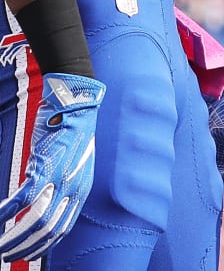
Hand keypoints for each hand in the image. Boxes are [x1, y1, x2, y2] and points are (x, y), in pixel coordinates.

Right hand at [0, 73, 104, 262]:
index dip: (43, 245)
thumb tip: (47, 203)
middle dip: (25, 247)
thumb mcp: (76, 165)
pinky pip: (20, 200)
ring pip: (33, 220)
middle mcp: (72, 188)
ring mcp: (58, 178)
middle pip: (47, 230)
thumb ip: (65, 186)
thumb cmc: (73, 132)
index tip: (28, 253)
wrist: (77, 104)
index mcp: (81, 189)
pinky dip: (5, 214)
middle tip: (7, 254)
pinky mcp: (42, 167)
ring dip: (13, 237)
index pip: (63, 229)